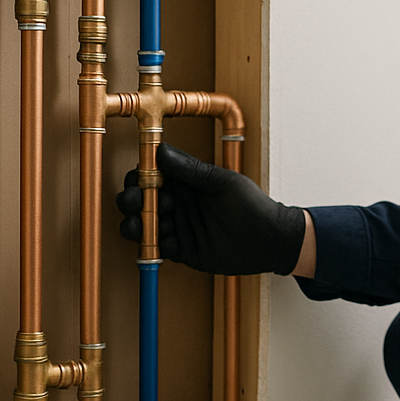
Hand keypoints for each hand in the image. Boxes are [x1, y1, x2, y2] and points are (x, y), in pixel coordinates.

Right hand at [115, 142, 305, 275]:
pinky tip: (167, 241)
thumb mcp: (223, 182)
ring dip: (137, 224)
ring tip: (146, 224)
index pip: (149, 175)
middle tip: (138, 202)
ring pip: (142, 225)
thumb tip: (161, 150)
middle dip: (130, 200)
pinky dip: (153, 245)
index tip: (140, 180)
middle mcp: (176, 203)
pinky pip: (156, 248)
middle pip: (138, 200)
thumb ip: (192, 169)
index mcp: (184, 181)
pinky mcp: (180, 249)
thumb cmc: (252, 205)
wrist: (269, 240)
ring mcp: (177, 226)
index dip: (138, 177)